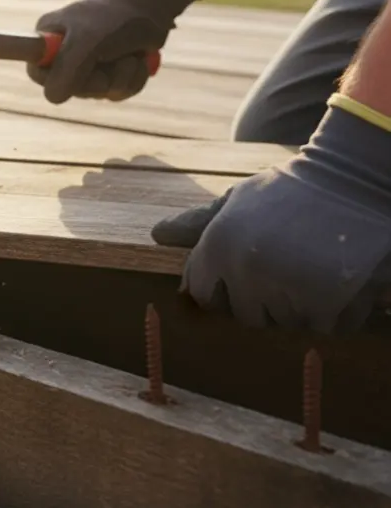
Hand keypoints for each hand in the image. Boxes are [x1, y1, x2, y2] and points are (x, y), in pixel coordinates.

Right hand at [28, 0, 198, 103]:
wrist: (153, 3)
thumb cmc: (115, 17)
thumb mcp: (86, 42)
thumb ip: (66, 70)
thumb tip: (54, 97)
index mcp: (47, 39)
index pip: (37, 73)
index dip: (53, 79)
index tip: (76, 68)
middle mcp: (64, 54)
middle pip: (70, 89)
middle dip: (98, 79)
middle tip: (109, 56)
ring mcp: (89, 65)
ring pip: (98, 93)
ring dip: (120, 78)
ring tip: (129, 55)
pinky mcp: (112, 73)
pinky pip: (117, 92)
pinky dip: (133, 80)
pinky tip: (138, 60)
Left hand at [152, 101, 390, 332]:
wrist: (351, 180)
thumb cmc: (289, 190)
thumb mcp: (237, 200)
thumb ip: (197, 224)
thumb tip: (156, 235)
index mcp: (218, 246)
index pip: (204, 295)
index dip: (224, 288)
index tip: (247, 274)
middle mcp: (245, 271)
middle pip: (246, 316)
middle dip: (265, 300)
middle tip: (287, 267)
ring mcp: (285, 289)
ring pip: (285, 323)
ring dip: (300, 307)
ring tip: (312, 268)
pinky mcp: (326, 302)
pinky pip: (323, 327)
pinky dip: (335, 312)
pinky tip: (337, 280)